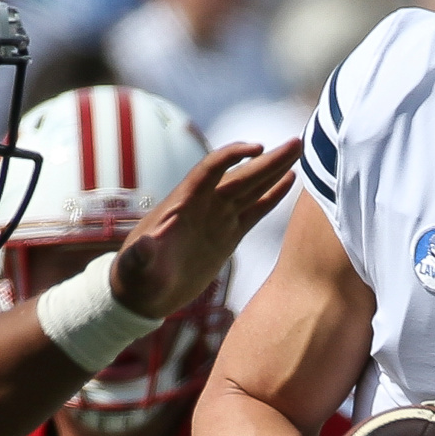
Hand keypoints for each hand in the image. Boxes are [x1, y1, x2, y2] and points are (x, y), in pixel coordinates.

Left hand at [108, 140, 301, 318]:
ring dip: (275, 170)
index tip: (257, 148)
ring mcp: (218, 219)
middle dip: (268, 160)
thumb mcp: (135, 269)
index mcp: (183, 205)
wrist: (143, 293)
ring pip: (251, 189)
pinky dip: (272, 196)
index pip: (210, 171)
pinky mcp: (228, 236)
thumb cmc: (135, 278)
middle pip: (240, 176)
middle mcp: (204, 206)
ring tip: (300, 150)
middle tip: (298, 142)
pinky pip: (254, 211)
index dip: (232, 157)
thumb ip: (140, 256)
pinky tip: (291, 180)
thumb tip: (146, 245)